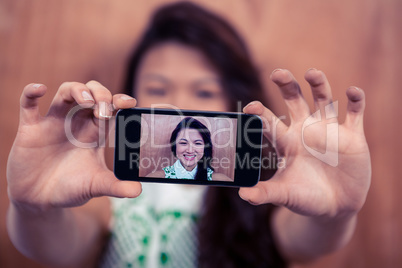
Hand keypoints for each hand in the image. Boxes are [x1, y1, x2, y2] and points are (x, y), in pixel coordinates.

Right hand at [7, 82, 141, 210]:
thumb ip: (116, 186)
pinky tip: (41, 89)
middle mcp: (77, 123)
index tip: (129, 102)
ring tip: (87, 102)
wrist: (40, 201)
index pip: (110, 108)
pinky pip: (28, 104)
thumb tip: (138, 191)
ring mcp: (54, 123)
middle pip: (91, 93)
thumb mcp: (95, 186)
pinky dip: (31, 92)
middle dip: (101, 94)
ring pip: (66, 92)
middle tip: (104, 111)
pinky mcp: (31, 128)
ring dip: (78, 90)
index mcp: (95, 132)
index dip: (119, 101)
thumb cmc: (71, 188)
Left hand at [240, 69, 370, 218]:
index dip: (260, 113)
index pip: (270, 122)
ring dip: (319, 85)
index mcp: (286, 142)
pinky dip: (355, 101)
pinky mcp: (352, 136)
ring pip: (323, 100)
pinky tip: (352, 92)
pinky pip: (355, 113)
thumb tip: (243, 195)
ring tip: (311, 73)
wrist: (335, 207)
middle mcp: (305, 130)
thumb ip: (265, 193)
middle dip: (287, 85)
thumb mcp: (285, 194)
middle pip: (294, 100)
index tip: (250, 107)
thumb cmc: (305, 198)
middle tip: (277, 73)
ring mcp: (328, 131)